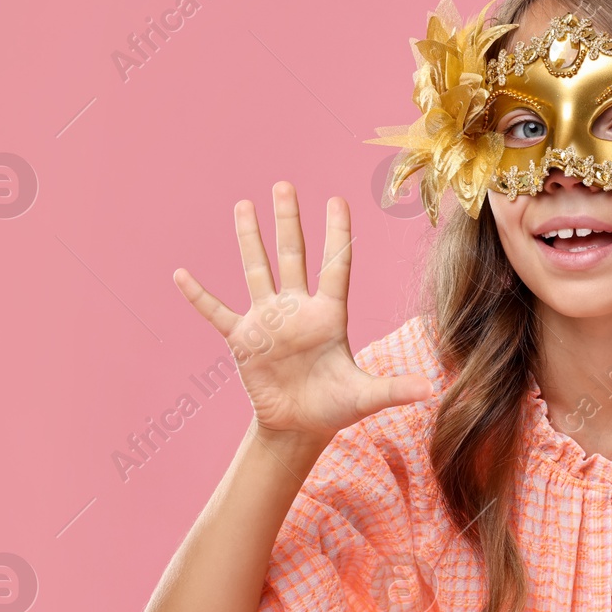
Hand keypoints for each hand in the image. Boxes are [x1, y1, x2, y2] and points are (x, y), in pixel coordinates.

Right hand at [174, 181, 432, 438]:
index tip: (337, 199)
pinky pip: (217, 312)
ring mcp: (269, 320)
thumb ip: (393, 388)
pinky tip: (181, 274)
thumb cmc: (335, 407)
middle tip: (284, 185)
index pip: (335, 265)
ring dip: (249, 239)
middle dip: (289, 221)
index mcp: (329, 316)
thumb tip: (430, 389)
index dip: (337, 234)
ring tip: (244, 204)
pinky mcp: (244, 339)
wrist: (299, 426)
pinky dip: (199, 296)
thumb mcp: (365, 397)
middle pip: (293, 255)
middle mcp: (298, 309)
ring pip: (257, 270)